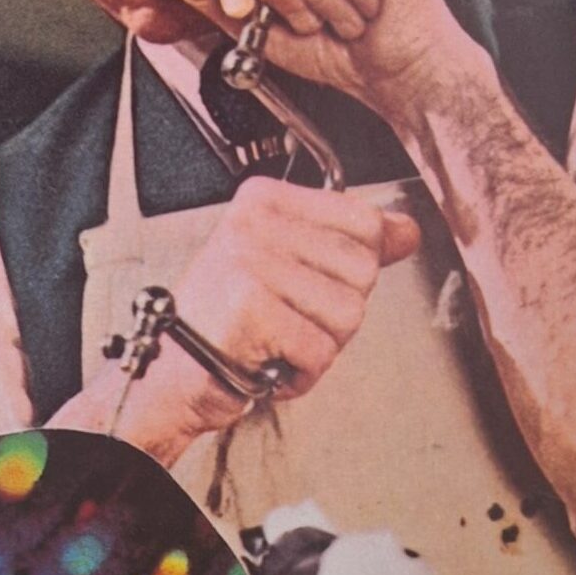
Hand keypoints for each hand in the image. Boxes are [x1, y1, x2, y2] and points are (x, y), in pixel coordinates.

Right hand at [121, 177, 419, 441]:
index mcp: (264, 200)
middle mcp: (254, 224)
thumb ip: (349, 243)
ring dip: (320, 345)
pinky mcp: (252, 308)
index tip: (312, 284)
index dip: (354, 268)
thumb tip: (406, 230)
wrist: (169, 373)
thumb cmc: (224, 322)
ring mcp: (251, 263)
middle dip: (335, 312)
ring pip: (349, 313)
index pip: (363, 220)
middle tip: (286, 319)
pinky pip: (322, 351)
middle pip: (362, 269)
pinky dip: (302, 373)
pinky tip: (267, 362)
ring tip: (275, 340)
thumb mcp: (286, 264)